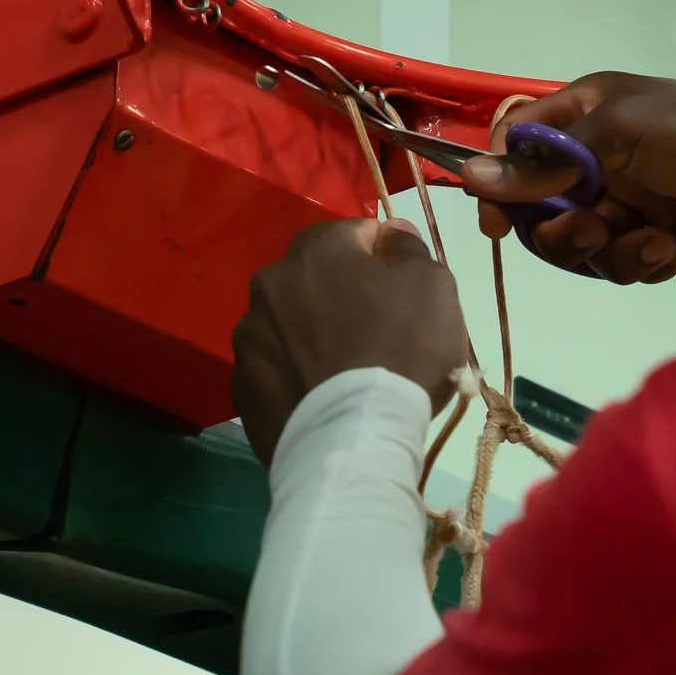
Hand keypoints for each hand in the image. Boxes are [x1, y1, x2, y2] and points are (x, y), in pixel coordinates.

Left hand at [232, 218, 471, 465]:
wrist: (354, 440)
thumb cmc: (400, 352)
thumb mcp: (433, 287)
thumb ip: (409, 249)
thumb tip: (390, 235)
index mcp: (315, 252)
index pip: (353, 234)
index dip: (383, 256)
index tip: (403, 287)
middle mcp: (269, 285)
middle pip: (313, 279)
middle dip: (340, 295)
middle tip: (374, 331)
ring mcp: (249, 339)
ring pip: (287, 324)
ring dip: (310, 335)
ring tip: (343, 371)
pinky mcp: (242, 388)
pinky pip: (274, 370)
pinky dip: (293, 376)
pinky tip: (319, 397)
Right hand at [462, 73, 675, 283]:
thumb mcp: (616, 134)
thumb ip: (545, 160)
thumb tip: (470, 175)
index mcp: (583, 116)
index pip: (516, 147)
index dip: (500, 186)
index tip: (499, 225)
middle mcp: (600, 158)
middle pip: (546, 213)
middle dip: (570, 233)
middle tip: (597, 230)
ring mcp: (634, 200)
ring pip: (591, 249)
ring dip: (623, 251)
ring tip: (662, 238)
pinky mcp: (665, 237)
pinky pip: (634, 266)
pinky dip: (659, 258)